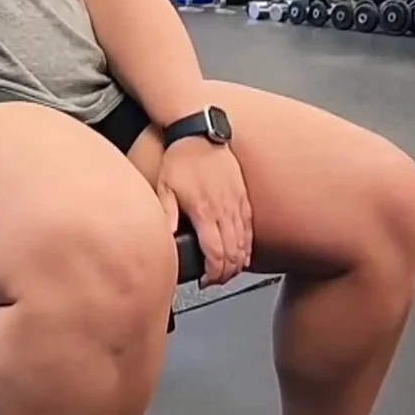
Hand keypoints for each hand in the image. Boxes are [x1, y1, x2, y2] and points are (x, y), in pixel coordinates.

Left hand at [155, 140, 252, 287]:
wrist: (200, 133)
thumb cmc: (181, 158)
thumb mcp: (164, 187)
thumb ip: (167, 214)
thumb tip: (166, 237)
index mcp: (205, 212)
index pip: (216, 253)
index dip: (214, 273)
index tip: (206, 281)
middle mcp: (224, 210)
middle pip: (233, 253)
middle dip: (226, 274)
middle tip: (215, 281)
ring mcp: (236, 203)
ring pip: (244, 242)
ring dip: (238, 262)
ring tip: (227, 272)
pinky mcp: (242, 196)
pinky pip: (249, 227)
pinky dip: (247, 244)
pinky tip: (242, 252)